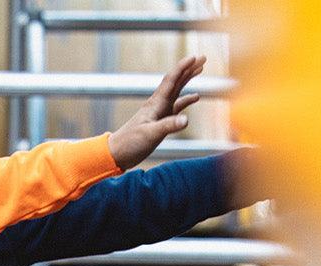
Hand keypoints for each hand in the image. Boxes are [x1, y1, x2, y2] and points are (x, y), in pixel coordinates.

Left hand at [108, 55, 204, 170]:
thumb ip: (168, 126)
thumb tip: (186, 120)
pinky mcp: (160, 122)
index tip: (195, 57)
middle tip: (203, 57)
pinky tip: (195, 97)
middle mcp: (158, 105)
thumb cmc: (130, 143)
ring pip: (177, 91)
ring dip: (188, 79)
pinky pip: (176, 107)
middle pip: (176, 81)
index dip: (183, 67)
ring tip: (200, 69)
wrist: (117, 154)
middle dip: (189, 68)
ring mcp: (159, 112)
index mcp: (156, 104)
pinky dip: (186, 100)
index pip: (171, 80)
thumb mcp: (150, 134)